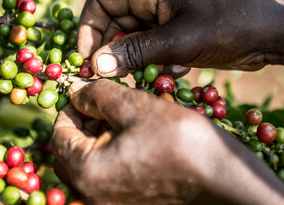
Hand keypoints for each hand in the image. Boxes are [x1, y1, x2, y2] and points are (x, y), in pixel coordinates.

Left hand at [51, 80, 283, 204]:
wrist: (225, 179)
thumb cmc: (180, 140)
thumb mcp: (134, 106)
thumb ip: (97, 95)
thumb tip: (75, 90)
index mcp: (86, 172)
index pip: (59, 132)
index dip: (72, 105)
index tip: (90, 90)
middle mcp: (92, 196)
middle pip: (73, 149)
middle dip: (86, 121)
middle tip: (109, 102)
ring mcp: (110, 203)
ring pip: (91, 161)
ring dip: (100, 135)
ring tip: (126, 115)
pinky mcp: (128, 203)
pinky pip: (108, 174)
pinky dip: (114, 152)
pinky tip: (136, 135)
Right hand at [77, 0, 283, 76]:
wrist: (269, 33)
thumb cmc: (226, 27)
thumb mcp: (178, 41)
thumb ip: (136, 52)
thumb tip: (97, 64)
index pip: (102, 2)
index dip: (89, 28)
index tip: (87, 58)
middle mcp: (153, 6)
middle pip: (115, 27)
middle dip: (113, 53)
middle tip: (115, 79)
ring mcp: (166, 24)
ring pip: (134, 45)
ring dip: (137, 64)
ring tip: (152, 77)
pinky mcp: (177, 40)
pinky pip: (154, 55)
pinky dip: (158, 67)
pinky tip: (177, 72)